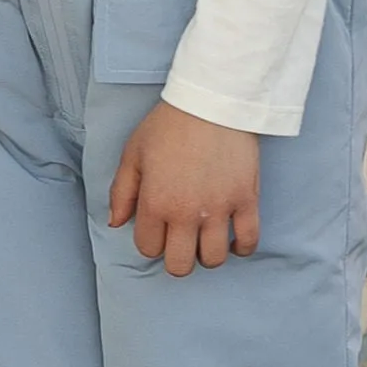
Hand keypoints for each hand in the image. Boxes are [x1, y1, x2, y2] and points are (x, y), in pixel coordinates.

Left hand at [108, 100, 260, 276]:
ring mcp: (219, 210)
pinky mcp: (247, 200)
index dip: (150, 241)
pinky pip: (249, 241)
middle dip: (176, 258)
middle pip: (180, 265)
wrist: (212, 102)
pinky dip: (242, 248)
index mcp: (155, 203)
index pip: (148, 248)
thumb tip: (116, 223)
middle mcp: (186, 214)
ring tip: (205, 239)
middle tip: (180, 240)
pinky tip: (233, 241)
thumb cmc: (168, 125)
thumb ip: (121, 192)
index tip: (156, 228)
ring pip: (214, 259)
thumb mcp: (133, 153)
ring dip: (207, 255)